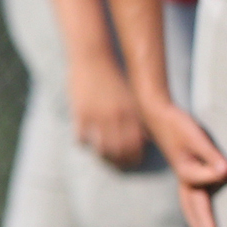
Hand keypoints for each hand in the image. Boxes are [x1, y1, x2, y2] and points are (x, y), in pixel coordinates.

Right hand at [67, 53, 145, 167]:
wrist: (93, 59)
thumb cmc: (114, 77)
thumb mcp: (129, 96)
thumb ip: (136, 115)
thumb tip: (146, 136)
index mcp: (131, 110)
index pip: (136, 143)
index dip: (135, 155)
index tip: (135, 162)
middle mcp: (116, 116)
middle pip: (120, 149)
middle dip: (122, 161)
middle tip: (122, 166)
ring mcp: (97, 117)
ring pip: (102, 148)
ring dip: (104, 156)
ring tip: (106, 160)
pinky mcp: (80, 115)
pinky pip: (82, 139)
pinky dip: (85, 143)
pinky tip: (87, 143)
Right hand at [141, 99, 226, 226]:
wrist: (159, 118)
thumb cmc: (180, 127)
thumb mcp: (197, 139)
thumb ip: (211, 156)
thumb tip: (225, 173)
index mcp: (187, 175)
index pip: (214, 181)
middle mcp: (185, 182)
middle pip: (196, 213)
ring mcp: (184, 181)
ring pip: (191, 210)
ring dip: (200, 226)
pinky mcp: (186, 175)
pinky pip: (194, 200)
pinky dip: (197, 213)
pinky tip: (203, 217)